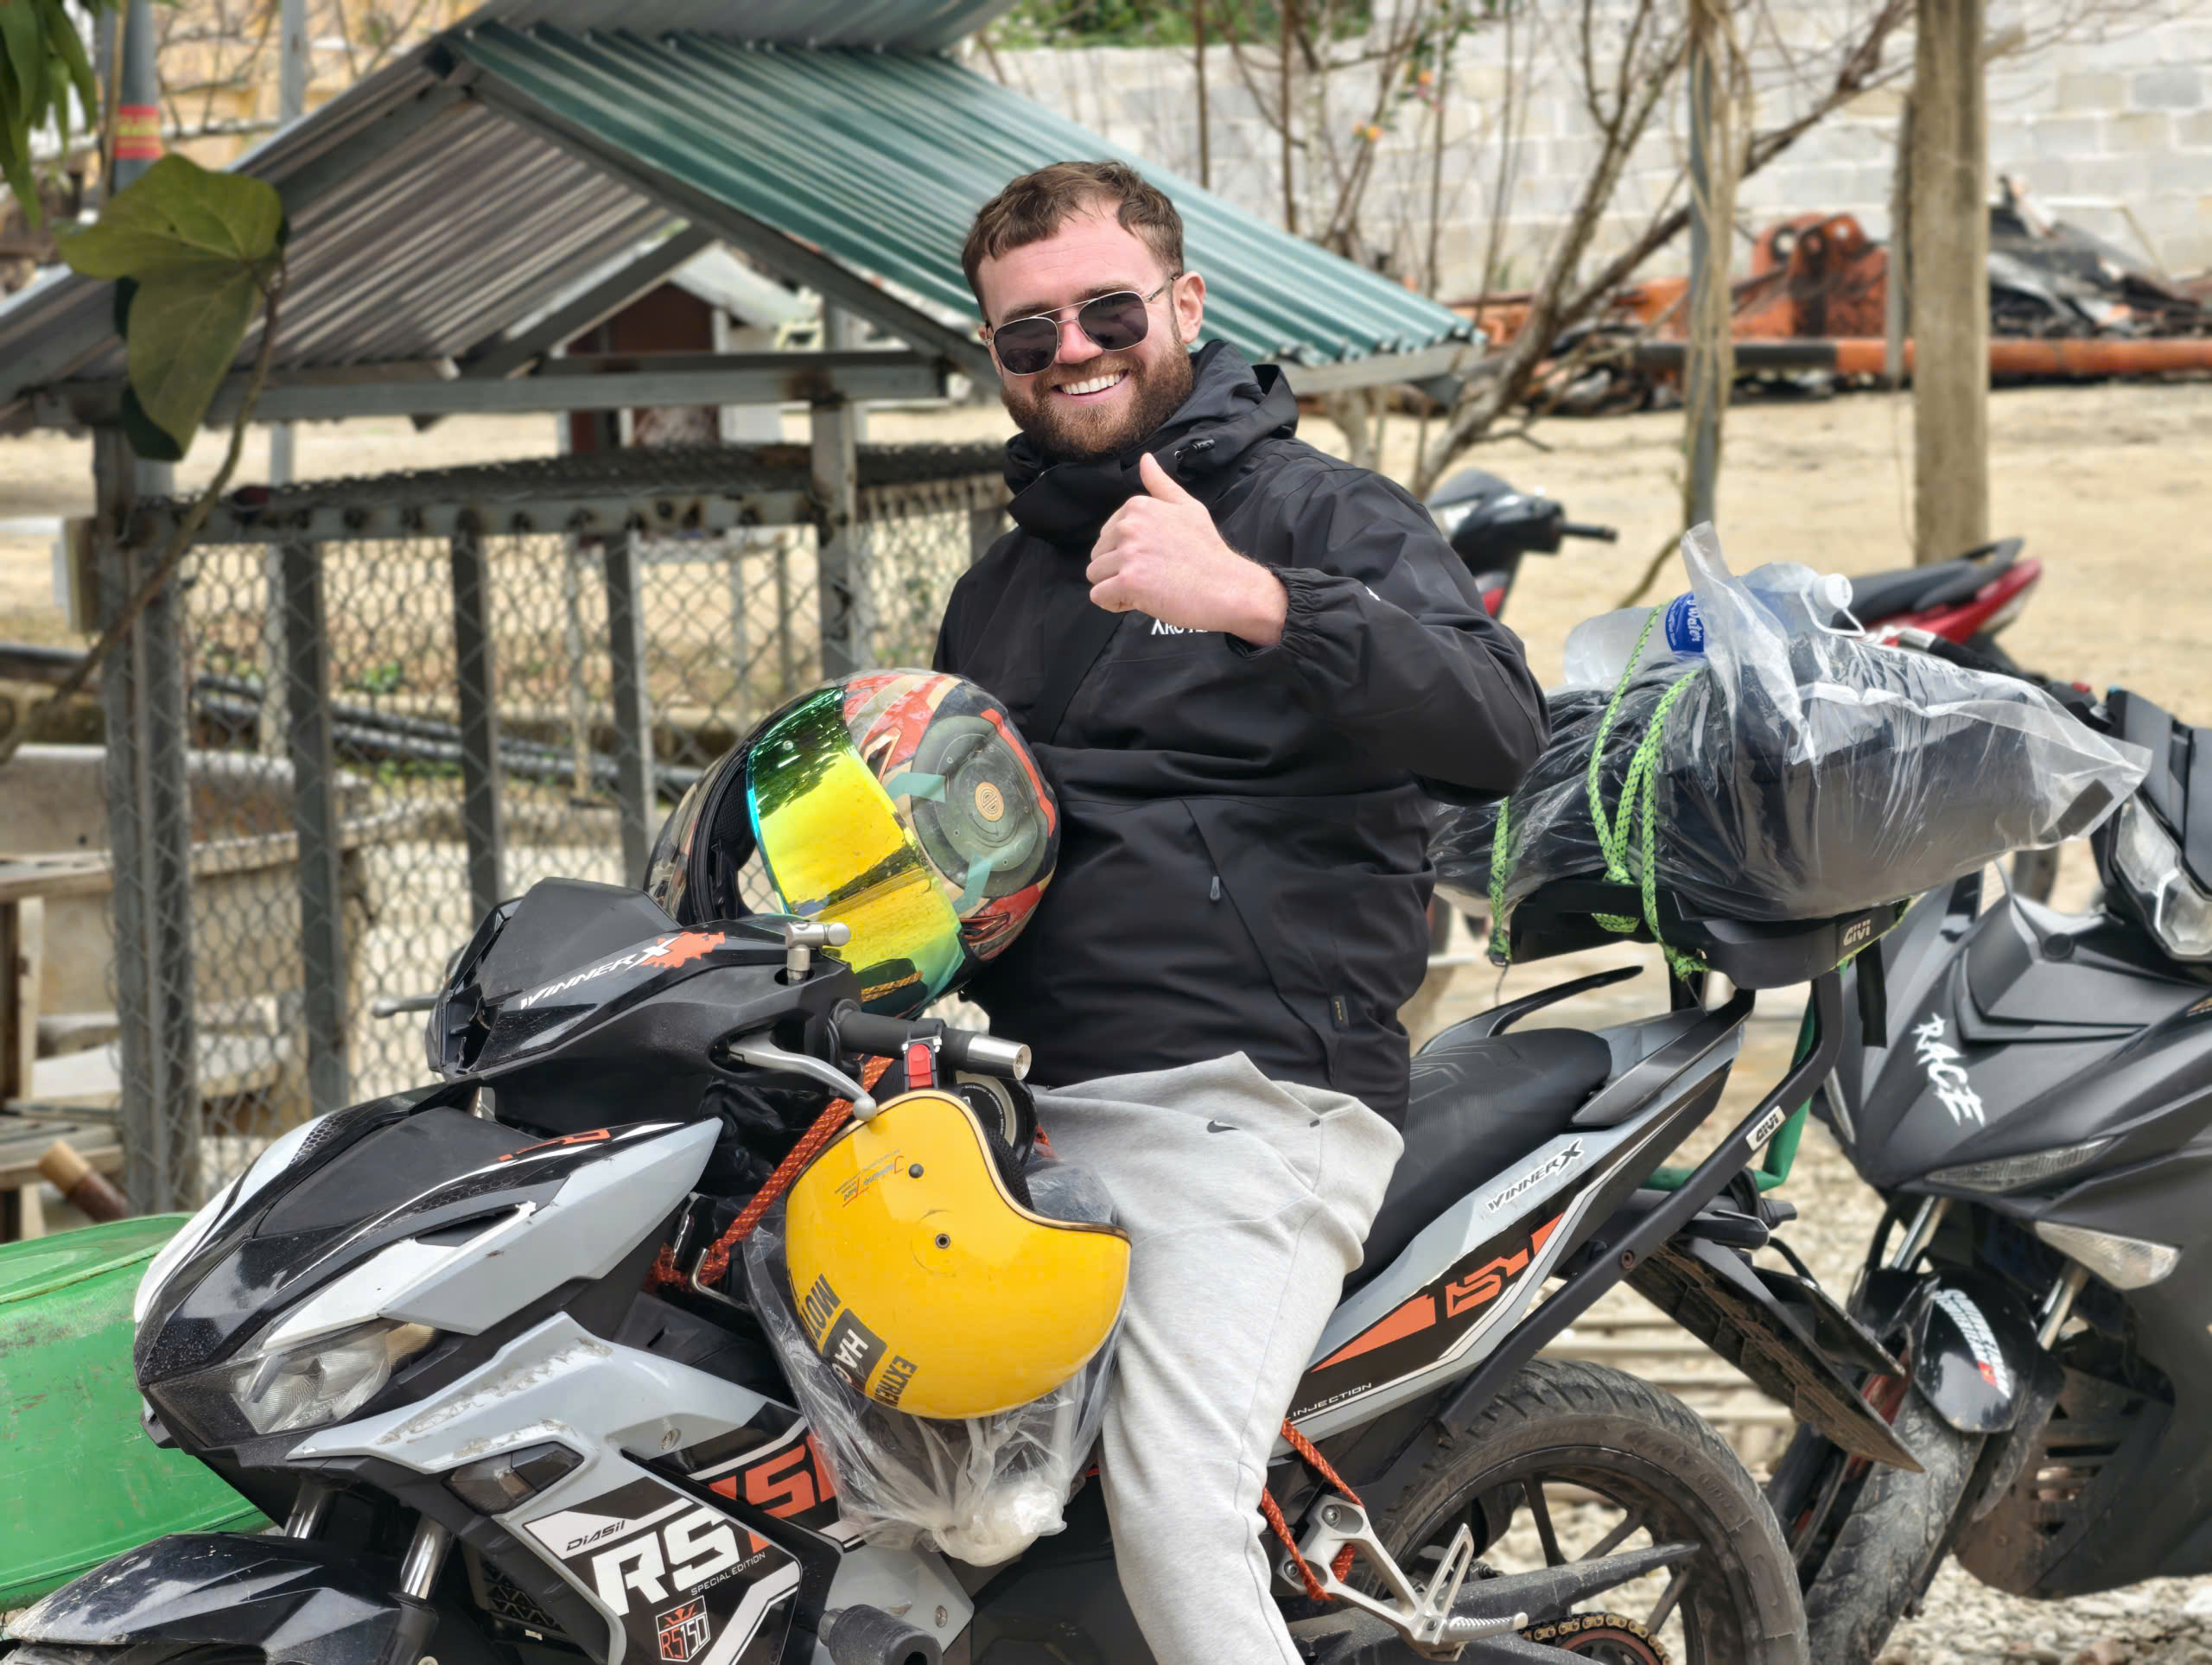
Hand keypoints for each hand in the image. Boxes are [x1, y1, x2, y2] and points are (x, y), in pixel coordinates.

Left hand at [1087, 452, 1287, 645]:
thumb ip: (1161, 484)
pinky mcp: (1129, 581)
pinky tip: (1139, 601)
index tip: (1153, 558)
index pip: (1107, 534)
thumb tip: (1145, 459)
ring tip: (1147, 588)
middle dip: (1118, 569)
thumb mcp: (1188, 507)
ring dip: (1115, 587)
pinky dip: (1113, 604)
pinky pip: (1098, 596)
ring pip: (1095, 575)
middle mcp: (1129, 526)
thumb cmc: (1208, 550)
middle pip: (1097, 555)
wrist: (1226, 586)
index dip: (1126, 552)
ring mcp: (1129, 553)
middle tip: (1153, 575)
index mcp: (1138, 506)